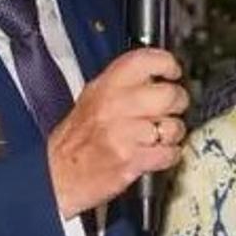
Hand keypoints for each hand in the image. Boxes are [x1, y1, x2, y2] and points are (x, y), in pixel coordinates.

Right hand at [48, 47, 187, 217]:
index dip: (167, 63)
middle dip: (178, 103)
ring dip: (173, 133)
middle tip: (172, 108)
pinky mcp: (131, 160)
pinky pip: (169, 153)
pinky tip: (158, 153)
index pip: (144, 61)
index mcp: (105, 87)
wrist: (57, 175)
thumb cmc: (76, 140)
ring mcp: (123, 134)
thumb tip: (155, 74)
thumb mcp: (91, 99)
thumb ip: (122, 85)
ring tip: (161, 136)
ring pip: (173, 126)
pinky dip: (169, 155)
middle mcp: (114, 106)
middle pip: (168, 94)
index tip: (172, 72)